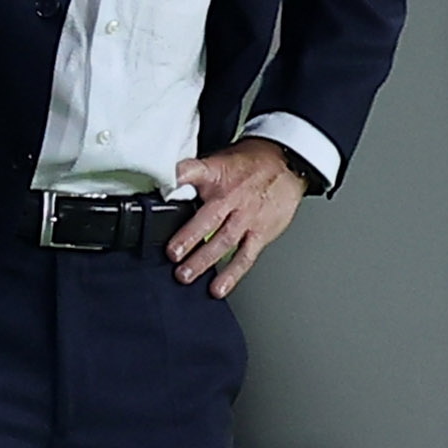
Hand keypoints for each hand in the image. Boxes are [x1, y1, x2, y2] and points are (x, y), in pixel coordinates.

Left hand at [167, 138, 308, 298]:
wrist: (287, 165)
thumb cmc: (251, 166)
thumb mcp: (219, 160)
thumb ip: (194, 175)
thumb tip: (163, 186)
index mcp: (217, 173)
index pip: (192, 171)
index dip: (175, 178)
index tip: (160, 190)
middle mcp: (232, 196)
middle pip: (208, 217)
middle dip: (189, 237)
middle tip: (172, 253)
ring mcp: (247, 217)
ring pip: (224, 241)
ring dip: (203, 260)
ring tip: (185, 275)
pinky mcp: (260, 233)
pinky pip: (245, 256)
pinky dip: (231, 274)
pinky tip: (218, 288)